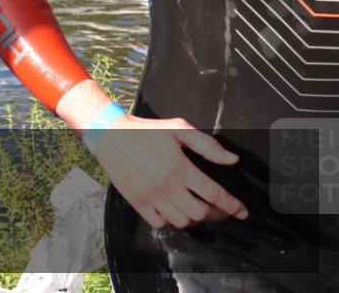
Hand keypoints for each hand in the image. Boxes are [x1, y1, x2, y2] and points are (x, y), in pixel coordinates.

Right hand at [95, 115, 247, 229]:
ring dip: (194, 218)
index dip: (233, 206)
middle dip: (216, 214)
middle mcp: (167, 186)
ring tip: (196, 209)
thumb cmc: (144, 131)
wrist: (109, 135)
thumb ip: (207, 145)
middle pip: (201, 213)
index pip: (215, 194)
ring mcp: (151, 197)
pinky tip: (173, 210)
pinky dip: (170, 221)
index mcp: (180, 168)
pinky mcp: (138, 202)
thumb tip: (232, 159)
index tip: (242, 211)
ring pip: (182, 222)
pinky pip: (160, 223)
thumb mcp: (178, 128)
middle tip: (219, 209)